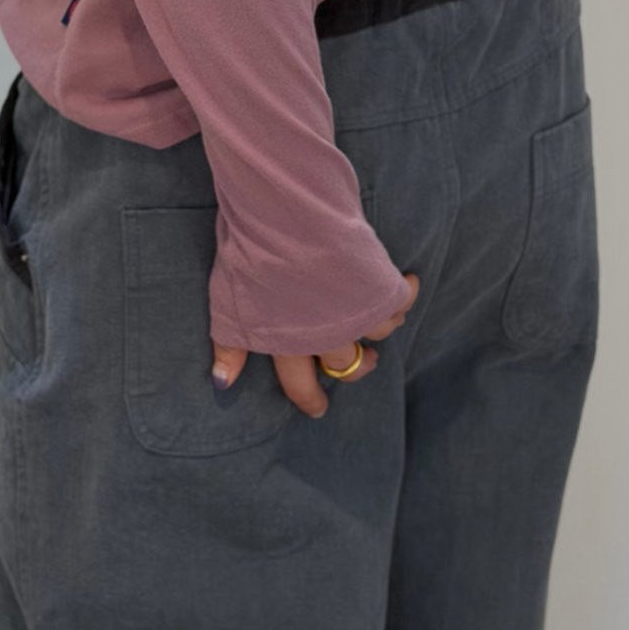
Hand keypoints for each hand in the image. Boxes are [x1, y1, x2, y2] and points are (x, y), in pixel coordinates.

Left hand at [212, 273, 419, 418]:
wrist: (291, 220)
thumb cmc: (252, 257)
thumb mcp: (228, 304)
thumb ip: (231, 346)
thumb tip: (222, 383)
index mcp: (290, 343)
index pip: (299, 384)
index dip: (309, 399)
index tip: (318, 409)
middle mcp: (329, 336)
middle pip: (349, 366)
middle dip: (357, 368)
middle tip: (366, 361)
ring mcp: (359, 313)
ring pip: (381, 333)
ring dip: (382, 327)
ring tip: (383, 318)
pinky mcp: (382, 288)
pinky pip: (402, 302)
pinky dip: (405, 293)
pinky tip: (406, 283)